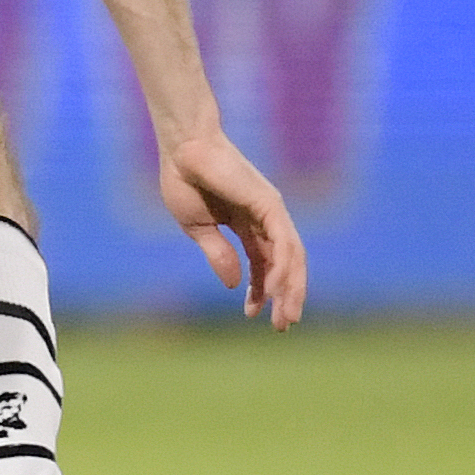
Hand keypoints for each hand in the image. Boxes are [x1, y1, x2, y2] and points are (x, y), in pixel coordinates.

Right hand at [156, 126, 306, 329]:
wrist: (182, 148)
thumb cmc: (183, 180)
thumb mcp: (197, 227)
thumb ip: (218, 254)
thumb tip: (234, 285)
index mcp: (246, 223)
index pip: (262, 263)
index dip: (258, 290)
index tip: (250, 315)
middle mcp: (265, 219)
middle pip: (284, 264)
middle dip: (285, 296)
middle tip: (282, 326)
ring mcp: (271, 211)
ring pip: (292, 258)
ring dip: (290, 289)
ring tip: (284, 317)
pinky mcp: (270, 205)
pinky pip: (283, 244)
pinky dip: (282, 269)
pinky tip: (273, 290)